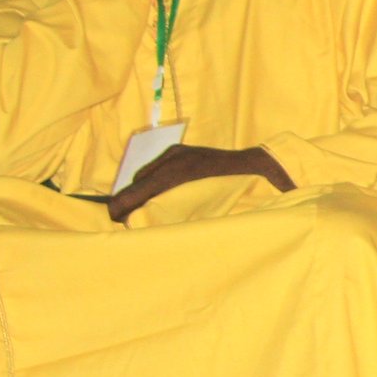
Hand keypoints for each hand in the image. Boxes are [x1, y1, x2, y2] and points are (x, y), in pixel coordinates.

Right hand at [107, 144, 290, 223]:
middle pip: (138, 181)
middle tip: (122, 220)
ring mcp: (177, 152)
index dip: (122, 205)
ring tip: (134, 211)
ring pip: (144, 174)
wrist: (261, 165)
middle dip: (128, 200)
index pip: (139, 189)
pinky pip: (155, 167)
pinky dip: (149, 182)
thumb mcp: (214, 208)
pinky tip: (151, 197)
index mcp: (179, 172)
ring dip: (139, 191)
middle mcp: (174, 158)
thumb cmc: (244, 191)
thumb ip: (184, 215)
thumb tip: (154, 225)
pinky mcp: (180, 151)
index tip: (114, 219)